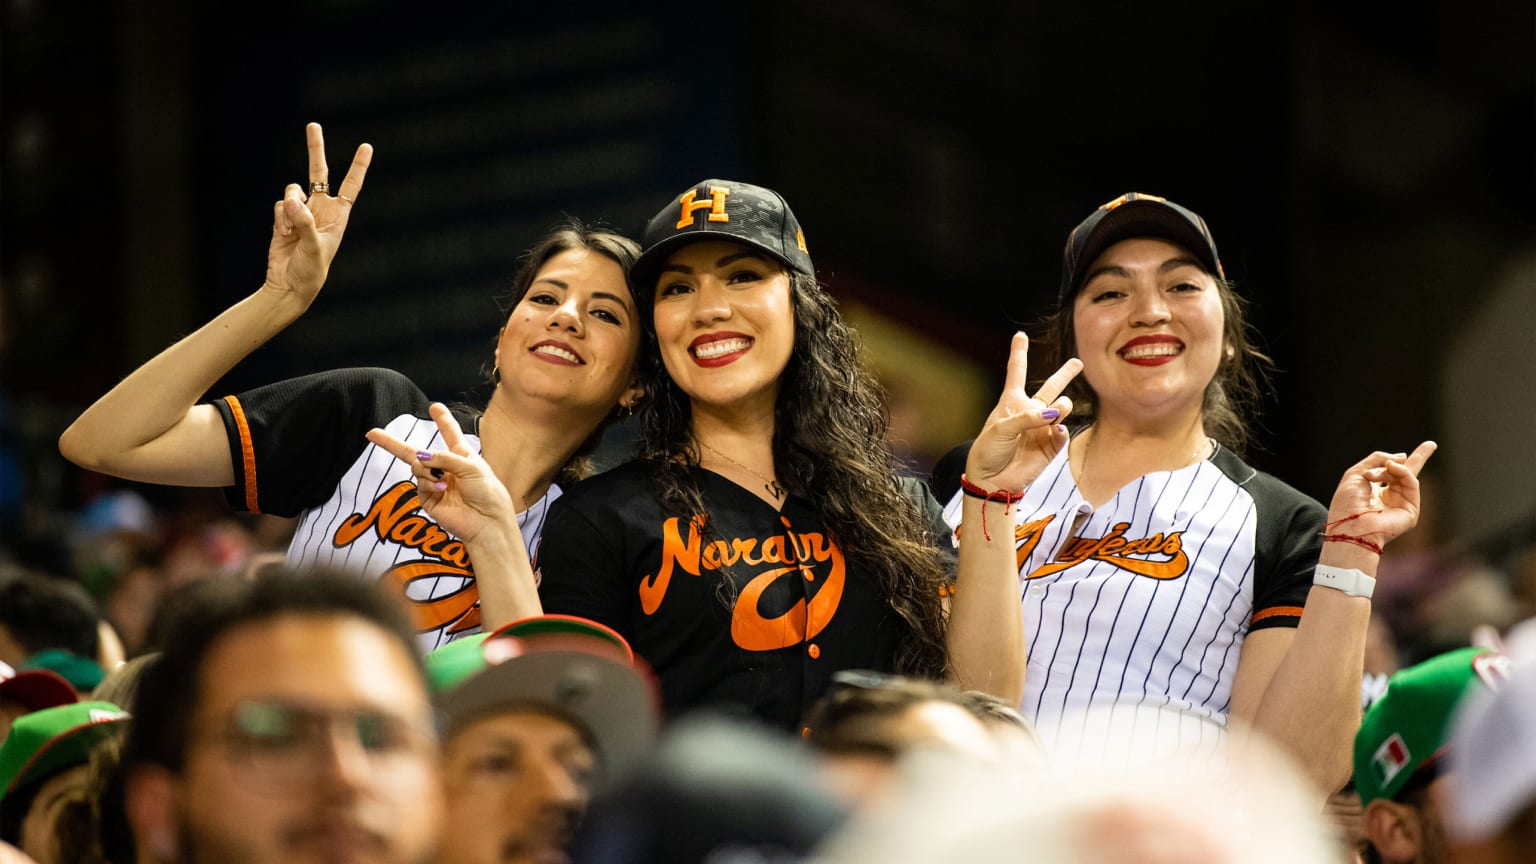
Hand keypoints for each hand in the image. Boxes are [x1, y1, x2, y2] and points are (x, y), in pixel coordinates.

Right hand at [262, 122, 372, 307]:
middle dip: (315, 149)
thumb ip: (304, 222)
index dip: (358, 166)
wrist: (289, 284)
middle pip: (318, 172)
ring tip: (291, 229)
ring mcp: (300, 212)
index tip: (367, 146)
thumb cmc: (312, 270)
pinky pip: (279, 205)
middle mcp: (321, 209)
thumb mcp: (314, 247)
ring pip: (292, 190)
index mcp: (338, 216)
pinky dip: (280, 217)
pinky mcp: (282, 217)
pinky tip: (283, 234)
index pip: (351, 185)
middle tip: (313, 125)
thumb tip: (292, 200)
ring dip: (290, 206)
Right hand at [365, 403, 517, 544]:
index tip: (434, 407)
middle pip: (415, 453)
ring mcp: (434, 484)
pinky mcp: (428, 500)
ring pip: (416, 467)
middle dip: (392, 443)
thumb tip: (420, 457)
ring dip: (426, 469)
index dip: (442, 420)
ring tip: (443, 479)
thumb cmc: (488, 492)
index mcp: (460, 456)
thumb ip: (445, 458)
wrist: (487, 521)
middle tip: (372, 434)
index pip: (449, 434)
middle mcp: (445, 468)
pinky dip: (428, 483)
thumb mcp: (471, 466)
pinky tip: (441, 488)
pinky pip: (419, 484)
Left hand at [965, 332, 1082, 492]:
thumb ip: (1027, 418)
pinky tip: (1055, 429)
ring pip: (1063, 407)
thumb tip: (1055, 414)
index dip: (1019, 352)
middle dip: (1065, 374)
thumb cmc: (988, 451)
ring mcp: (1043, 428)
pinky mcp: (1051, 445)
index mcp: (1012, 402)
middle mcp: (1030, 412)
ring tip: (1057, 411)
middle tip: (1078, 362)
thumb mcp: (1000, 428)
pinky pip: (1063, 432)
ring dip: (1063, 405)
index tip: (1020, 335)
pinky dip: (1060, 429)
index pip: (1017, 372)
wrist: (992, 480)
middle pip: (1051, 387)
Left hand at [1324, 441, 1436, 550]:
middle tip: (1431, 444)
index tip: (1403, 454)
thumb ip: (1377, 459)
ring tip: (1382, 467)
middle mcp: (1388, 498)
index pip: (1389, 474)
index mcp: (1373, 492)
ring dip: (1391, 467)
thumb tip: (1402, 456)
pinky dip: (1403, 472)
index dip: (1397, 462)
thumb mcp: (1356, 473)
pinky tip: (1392, 467)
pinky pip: (1412, 483)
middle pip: (1407, 475)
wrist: (1349, 524)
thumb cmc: (1347, 502)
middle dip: (1419, 458)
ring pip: (1407, 476)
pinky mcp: (1411, 511)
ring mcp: (1401, 504)